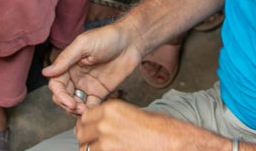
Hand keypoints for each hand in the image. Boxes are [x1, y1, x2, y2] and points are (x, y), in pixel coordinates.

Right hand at [44, 23, 142, 115]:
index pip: (56, 83)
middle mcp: (76, 76)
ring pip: (75, 103)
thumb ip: (65, 59)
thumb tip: (46, 72)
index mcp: (69, 64)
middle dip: (67, 104)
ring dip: (76, 110)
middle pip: (63, 96)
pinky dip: (89, 112)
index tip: (68, 101)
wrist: (131, 42)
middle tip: (76, 108)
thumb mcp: (83, 45)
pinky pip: (91, 106)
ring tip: (84, 111)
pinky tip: (92, 113)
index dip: (59, 94)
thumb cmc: (107, 38)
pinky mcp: (100, 92)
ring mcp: (87, 85)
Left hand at [74, 100, 204, 150]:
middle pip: (81, 134)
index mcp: (111, 109)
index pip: (84, 117)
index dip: (86, 125)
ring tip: (104, 149)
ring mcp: (106, 144)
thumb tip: (101, 125)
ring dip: (92, 150)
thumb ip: (113, 118)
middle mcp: (105, 125)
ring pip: (86, 150)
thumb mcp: (134, 113)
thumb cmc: (162, 130)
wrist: (174, 143)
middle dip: (86, 139)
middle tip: (93, 143)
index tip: (89, 130)